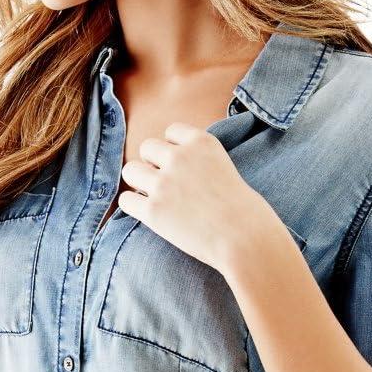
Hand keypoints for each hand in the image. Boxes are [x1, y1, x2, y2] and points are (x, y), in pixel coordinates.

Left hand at [117, 122, 277, 275]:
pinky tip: (146, 214)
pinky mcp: (154, 211)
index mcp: (201, 142)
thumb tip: (175, 173)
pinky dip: (132, 206)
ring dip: (138, 183)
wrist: (245, 239)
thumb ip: (201, 163)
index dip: (172, 150)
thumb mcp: (226, 170)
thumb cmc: (243, 212)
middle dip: (153, 165)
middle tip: (166, 186)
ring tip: (153, 198)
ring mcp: (164, 183)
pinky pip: (126, 200)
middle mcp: (180, 157)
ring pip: (131, 170)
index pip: (171, 132)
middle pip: (147, 147)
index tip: (182, 169)